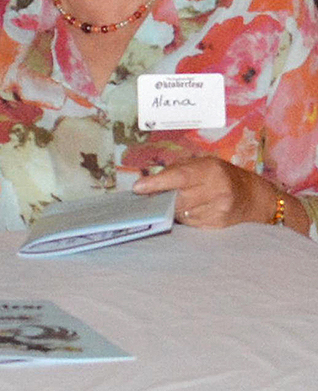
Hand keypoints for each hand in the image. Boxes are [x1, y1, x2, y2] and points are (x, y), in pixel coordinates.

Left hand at [132, 155, 277, 227]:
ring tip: (180, 199)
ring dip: (174, 208)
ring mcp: (219, 210)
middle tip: (155, 194)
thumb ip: (175, 171)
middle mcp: (217, 190)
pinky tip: (191, 209)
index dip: (157, 183)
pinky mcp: (218, 225)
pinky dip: (184, 216)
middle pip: (177, 198)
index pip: (179, 177)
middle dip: (163, 197)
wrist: (252, 196)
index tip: (138, 188)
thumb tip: (146, 185)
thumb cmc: (220, 176)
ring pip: (181, 213)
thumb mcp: (201, 164)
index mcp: (210, 170)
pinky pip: (190, 223)